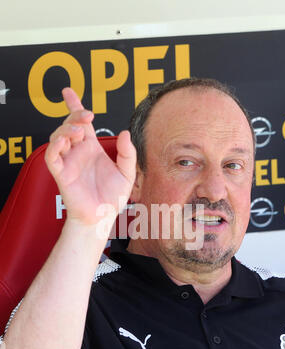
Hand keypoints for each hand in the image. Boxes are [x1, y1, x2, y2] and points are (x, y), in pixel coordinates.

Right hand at [45, 88, 136, 225]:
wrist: (103, 218)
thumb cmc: (112, 198)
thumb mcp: (128, 174)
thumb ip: (128, 153)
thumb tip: (125, 133)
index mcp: (92, 150)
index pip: (82, 123)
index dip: (75, 106)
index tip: (68, 92)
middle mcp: (79, 153)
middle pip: (70, 124)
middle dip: (75, 114)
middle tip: (87, 115)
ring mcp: (69, 162)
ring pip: (58, 136)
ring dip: (66, 128)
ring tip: (78, 132)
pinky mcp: (62, 174)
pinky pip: (52, 156)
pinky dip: (55, 145)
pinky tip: (65, 141)